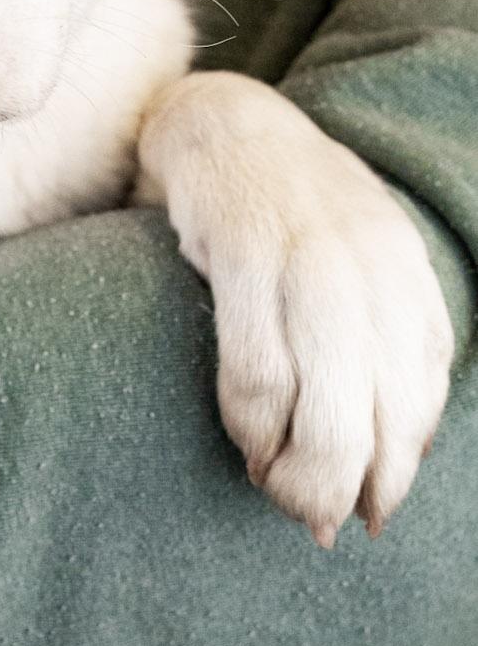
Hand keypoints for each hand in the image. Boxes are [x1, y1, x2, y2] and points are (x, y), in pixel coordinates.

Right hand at [140, 72, 453, 545]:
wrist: (224, 124)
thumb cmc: (293, 214)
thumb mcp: (361, 265)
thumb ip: (387, 342)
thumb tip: (403, 453)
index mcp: (405, 273)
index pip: (421, 395)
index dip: (400, 467)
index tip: (372, 511)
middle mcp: (368, 264)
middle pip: (377, 410)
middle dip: (350, 483)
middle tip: (321, 522)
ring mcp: (307, 256)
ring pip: (322, 398)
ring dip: (302, 470)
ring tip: (277, 492)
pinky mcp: (243, 250)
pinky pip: (257, 362)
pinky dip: (253, 420)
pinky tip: (247, 442)